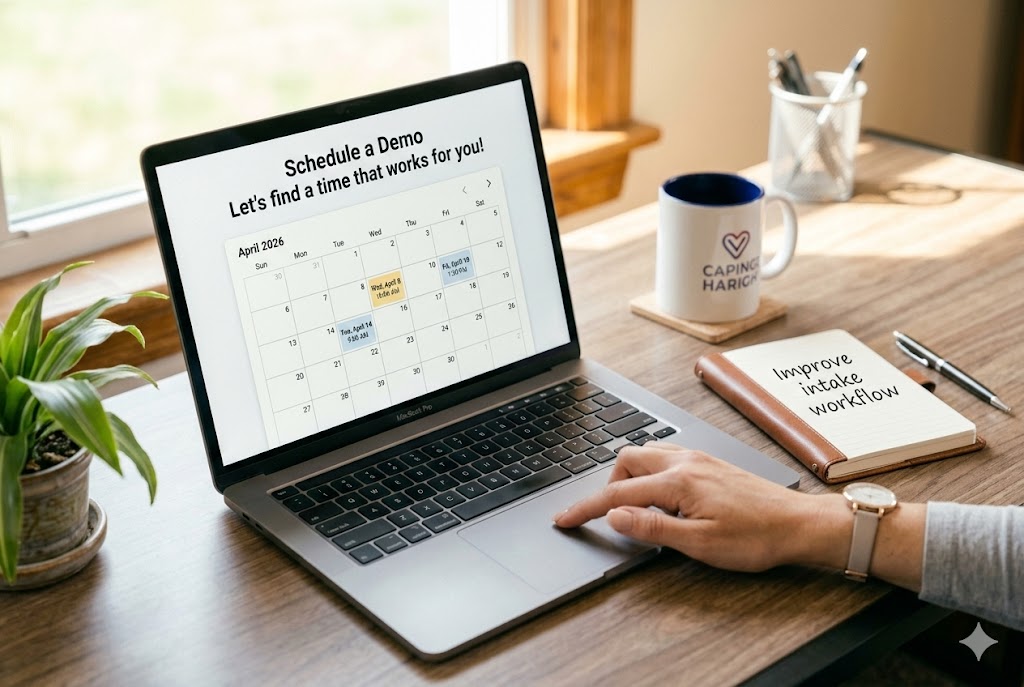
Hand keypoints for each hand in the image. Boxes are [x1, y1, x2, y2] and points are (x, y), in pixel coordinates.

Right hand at [553, 444, 840, 572]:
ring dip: (629, 476)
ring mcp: (697, 459)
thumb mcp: (699, 544)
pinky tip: (660, 494)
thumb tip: (614, 516)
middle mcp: (684, 462)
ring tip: (634, 507)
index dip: (585, 508)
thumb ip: (652, 527)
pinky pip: (665, 456)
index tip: (564, 519)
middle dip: (607, 485)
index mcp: (677, 482)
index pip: (617, 494)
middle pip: (625, 460)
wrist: (798, 524)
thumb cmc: (756, 537)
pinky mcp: (708, 462)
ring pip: (645, 454)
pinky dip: (649, 472)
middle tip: (608, 515)